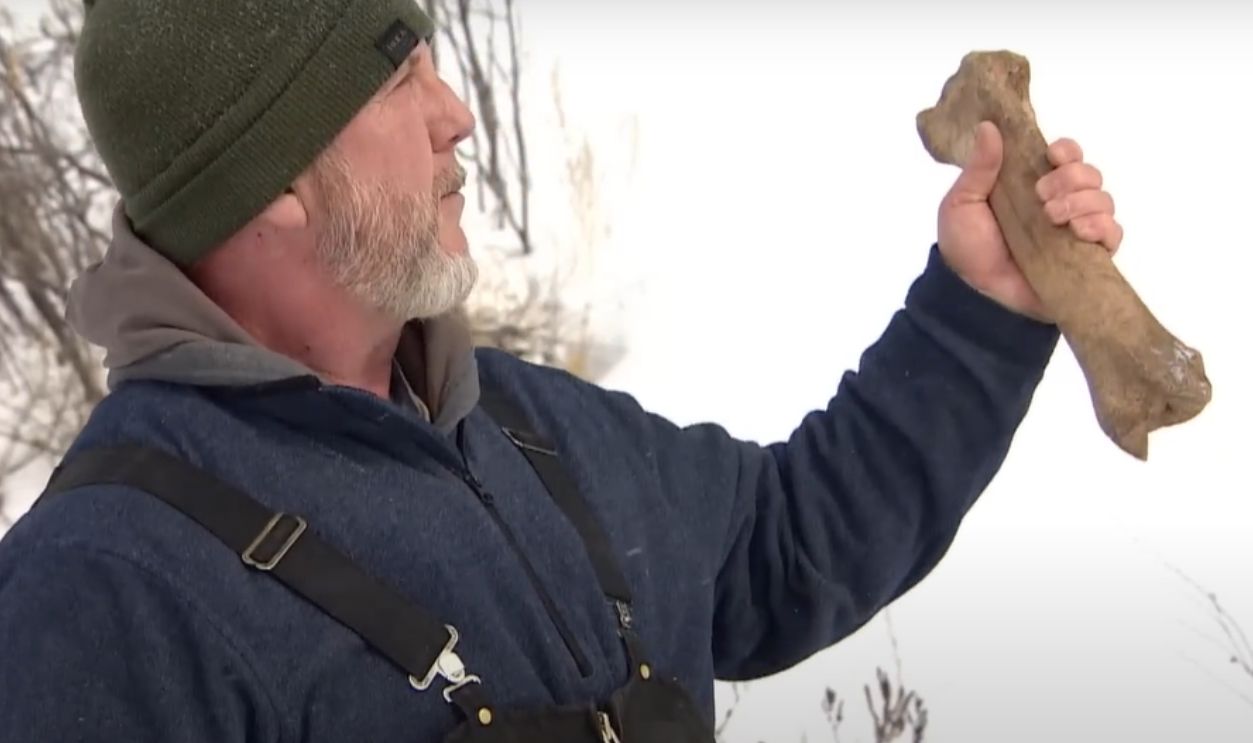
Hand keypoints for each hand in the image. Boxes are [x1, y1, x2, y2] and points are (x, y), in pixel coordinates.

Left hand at [936, 121, 1123, 322]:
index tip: (1051, 156)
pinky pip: (1113, 235)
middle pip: (1090, 174)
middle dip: (1071, 178)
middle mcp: (1061, 203)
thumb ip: (979, 167)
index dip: (1067, 150)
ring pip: (1104, 200)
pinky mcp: (1087, 258)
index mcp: (1033, 184)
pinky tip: (1078, 231)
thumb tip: (988, 126)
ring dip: (1084, 201)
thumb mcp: (962, 203)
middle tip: (1041, 196)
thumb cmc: (966, 247)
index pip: (1067, 155)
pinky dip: (1102, 227)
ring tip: (1052, 217)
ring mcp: (1076, 230)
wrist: (973, 293)